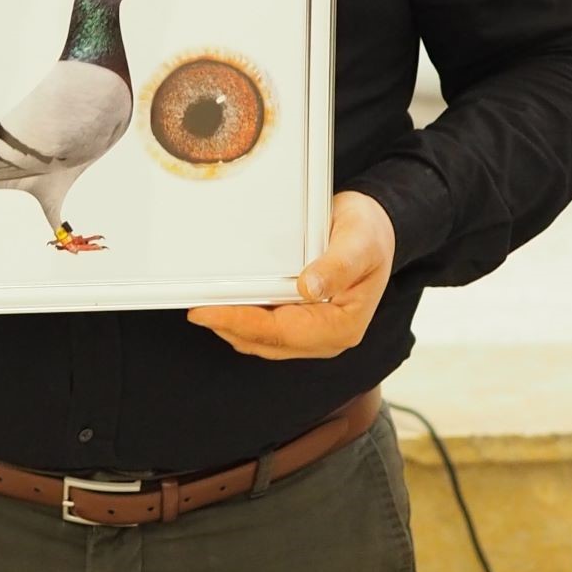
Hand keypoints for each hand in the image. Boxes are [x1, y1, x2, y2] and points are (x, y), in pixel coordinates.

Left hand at [187, 190, 395, 359]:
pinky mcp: (301, 324)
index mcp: (342, 325)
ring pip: (262, 341)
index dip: (241, 323)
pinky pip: (265, 331)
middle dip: (229, 327)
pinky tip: (225, 305)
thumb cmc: (369, 234)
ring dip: (232, 326)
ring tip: (203, 308)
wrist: (375, 229)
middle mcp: (327, 337)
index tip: (208, 312)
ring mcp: (313, 333)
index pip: (282, 332)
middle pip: (266, 342)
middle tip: (195, 309)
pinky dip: (242, 319)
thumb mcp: (360, 242)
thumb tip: (309, 287)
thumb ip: (338, 266)